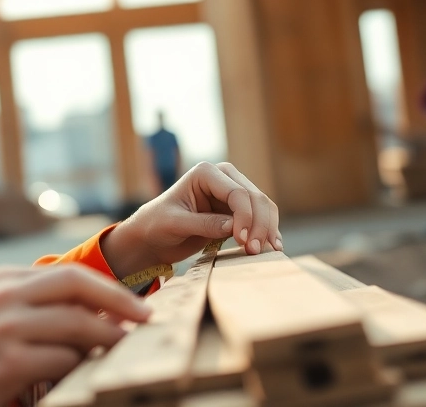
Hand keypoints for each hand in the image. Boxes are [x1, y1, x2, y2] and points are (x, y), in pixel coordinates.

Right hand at [0, 265, 150, 406]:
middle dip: (121, 303)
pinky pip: (62, 362)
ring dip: (107, 341)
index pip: (71, 275)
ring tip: (122, 351)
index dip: (112, 289)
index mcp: (7, 281)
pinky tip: (87, 374)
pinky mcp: (6, 365)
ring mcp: (5, 330)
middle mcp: (6, 298)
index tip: (139, 306)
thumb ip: (40, 306)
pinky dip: (82, 368)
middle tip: (147, 321)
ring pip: (76, 327)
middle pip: (78, 289)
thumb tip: (102, 313)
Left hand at [102, 162, 280, 277]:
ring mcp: (232, 193)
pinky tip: (272, 247)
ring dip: (267, 229)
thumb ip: (203, 224)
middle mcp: (223, 177)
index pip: (237, 193)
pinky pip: (260, 218)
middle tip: (254, 251)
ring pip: (263, 207)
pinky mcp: (237, 210)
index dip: (245, 217)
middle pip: (255, 198)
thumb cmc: (157, 225)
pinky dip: (267, 231)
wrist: (153, 236)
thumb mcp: (175, 225)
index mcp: (205, 172)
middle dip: (260, 225)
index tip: (242, 241)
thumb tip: (234, 227)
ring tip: (266, 252)